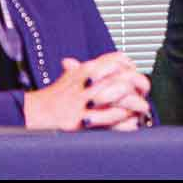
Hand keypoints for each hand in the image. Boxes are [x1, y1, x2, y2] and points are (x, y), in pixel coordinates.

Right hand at [22, 51, 151, 131]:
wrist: (38, 112)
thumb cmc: (55, 95)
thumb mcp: (71, 75)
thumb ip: (88, 68)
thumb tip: (107, 63)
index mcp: (86, 69)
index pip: (116, 59)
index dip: (131, 66)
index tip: (135, 74)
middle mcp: (88, 82)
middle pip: (123, 78)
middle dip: (139, 87)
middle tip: (143, 93)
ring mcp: (86, 101)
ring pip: (121, 98)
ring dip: (134, 105)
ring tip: (140, 110)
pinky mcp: (84, 119)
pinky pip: (112, 119)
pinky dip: (125, 121)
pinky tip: (130, 123)